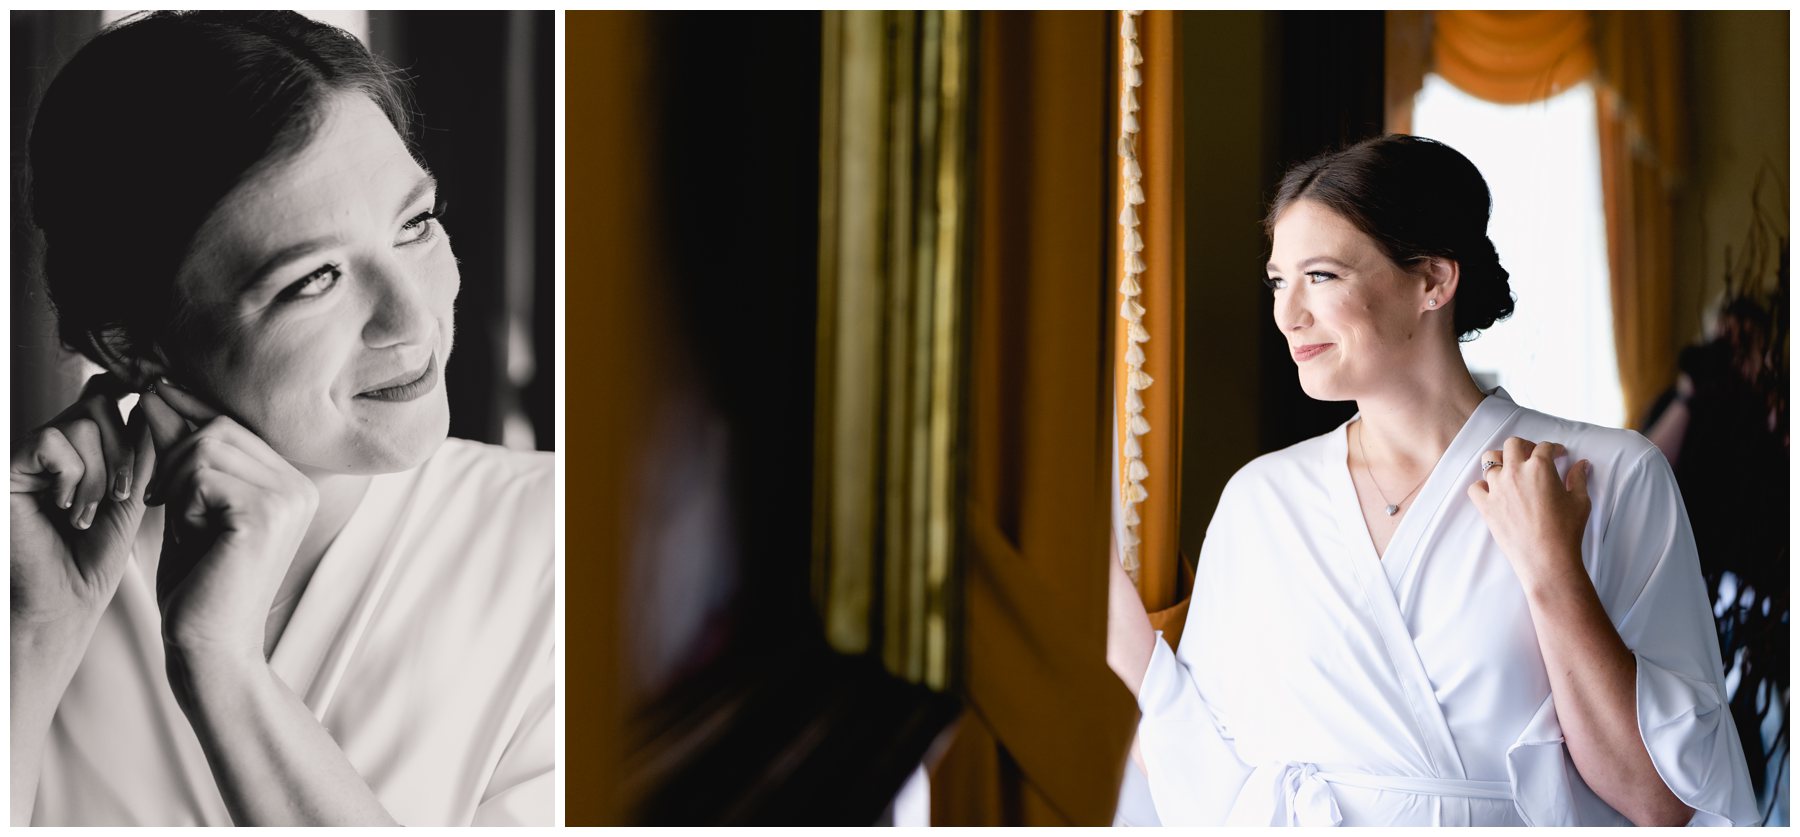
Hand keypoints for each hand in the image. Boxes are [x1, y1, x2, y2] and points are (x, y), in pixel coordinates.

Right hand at [10, 374, 152, 628]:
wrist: (64, 601)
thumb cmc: (95, 558)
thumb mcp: (131, 497)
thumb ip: (142, 454)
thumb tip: (152, 404)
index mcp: (83, 449)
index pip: (107, 400)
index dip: (131, 407)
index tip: (148, 425)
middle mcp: (52, 446)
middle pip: (100, 404)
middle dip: (122, 453)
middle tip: (118, 496)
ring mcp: (28, 456)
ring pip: (81, 422)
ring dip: (97, 474)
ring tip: (84, 514)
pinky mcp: (7, 469)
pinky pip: (51, 441)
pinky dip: (70, 476)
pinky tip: (62, 507)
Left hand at [140, 379, 316, 672]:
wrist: (209, 645)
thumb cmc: (198, 583)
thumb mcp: (188, 506)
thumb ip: (183, 453)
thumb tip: (159, 391)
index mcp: (292, 483)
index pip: (233, 423)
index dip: (186, 415)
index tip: (150, 413)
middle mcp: (300, 486)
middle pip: (219, 426)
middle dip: (174, 455)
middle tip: (158, 499)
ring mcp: (288, 499)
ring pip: (206, 446)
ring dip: (175, 481)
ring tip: (178, 522)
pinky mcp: (264, 515)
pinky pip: (202, 474)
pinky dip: (180, 501)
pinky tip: (188, 534)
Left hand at [1467, 436, 1591, 588]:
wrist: (1546, 558)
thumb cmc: (1567, 530)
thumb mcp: (1580, 501)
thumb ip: (1578, 478)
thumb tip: (1582, 463)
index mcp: (1539, 467)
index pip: (1544, 447)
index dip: (1553, 448)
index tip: (1558, 454)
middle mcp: (1514, 472)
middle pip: (1512, 445)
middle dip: (1524, 446)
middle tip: (1533, 456)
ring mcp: (1497, 488)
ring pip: (1490, 460)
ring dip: (1501, 461)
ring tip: (1511, 470)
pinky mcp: (1485, 505)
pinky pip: (1475, 487)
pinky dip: (1483, 486)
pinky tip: (1493, 491)